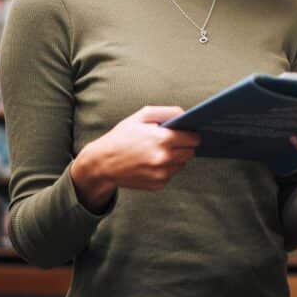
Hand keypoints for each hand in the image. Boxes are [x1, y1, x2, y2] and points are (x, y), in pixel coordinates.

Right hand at [71, 106, 199, 211]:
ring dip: (176, 158)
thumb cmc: (122, 136)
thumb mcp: (141, 116)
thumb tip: (186, 115)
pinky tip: (152, 163)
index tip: (188, 133)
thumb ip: (167, 112)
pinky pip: (171, 174)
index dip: (191, 134)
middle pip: (191, 152)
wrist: (103, 163)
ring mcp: (161, 173)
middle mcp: (165, 158)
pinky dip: (166, 169)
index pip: (193, 138)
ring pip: (182, 164)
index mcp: (163, 139)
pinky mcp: (158, 185)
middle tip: (172, 141)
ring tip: (158, 151)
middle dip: (185, 146)